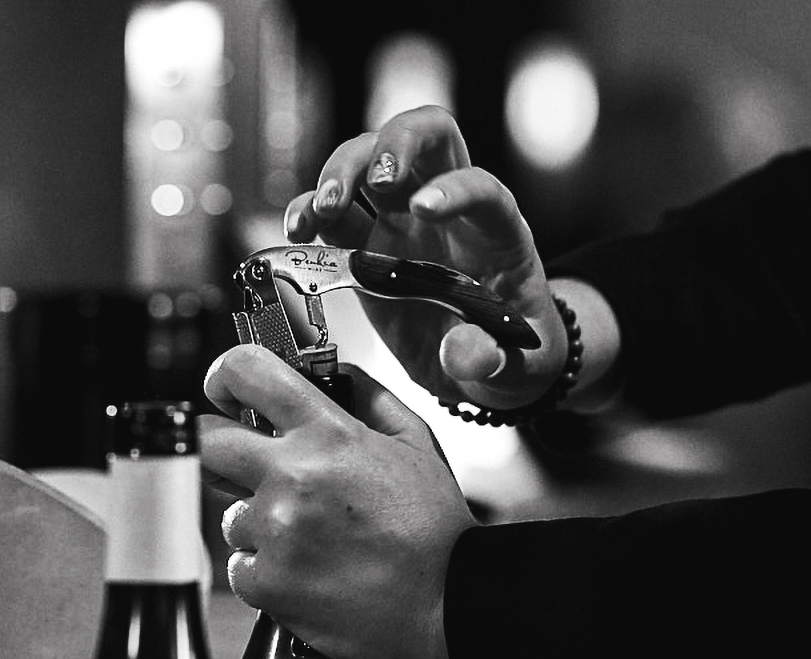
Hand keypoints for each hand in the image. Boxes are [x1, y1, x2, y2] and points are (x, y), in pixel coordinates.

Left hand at [199, 344, 472, 658]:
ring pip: (231, 516)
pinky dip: (267, 573)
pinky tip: (311, 575)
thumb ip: (368, 396)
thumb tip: (331, 371)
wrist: (449, 604)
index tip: (226, 394)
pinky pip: (240, 568)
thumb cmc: (435, 527)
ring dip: (260, 527)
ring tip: (314, 543)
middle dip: (222, 453)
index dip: (224, 377)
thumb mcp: (416, 441)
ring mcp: (275, 530)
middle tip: (250, 472)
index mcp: (328, 432)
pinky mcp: (266, 581)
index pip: (246, 372)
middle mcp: (293, 474)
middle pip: (208, 443)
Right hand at [283, 104, 567, 410]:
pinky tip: (296, 232)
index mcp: (495, 233)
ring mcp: (401, 222)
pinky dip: (308, 210)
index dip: (455, 188)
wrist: (479, 366)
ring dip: (341, 170)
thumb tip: (463, 353)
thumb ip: (490, 358)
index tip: (425, 208)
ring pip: (370, 159)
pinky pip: (332, 212)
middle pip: (428, 136)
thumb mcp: (514, 369)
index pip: (482, 189)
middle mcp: (447, 212)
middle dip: (396, 143)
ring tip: (322, 208)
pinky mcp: (364, 245)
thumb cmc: (507, 353)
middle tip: (374, 181)